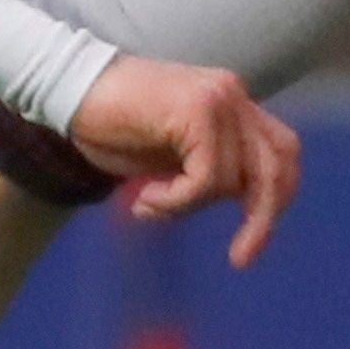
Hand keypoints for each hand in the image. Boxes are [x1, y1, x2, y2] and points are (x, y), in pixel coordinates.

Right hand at [69, 55, 300, 261]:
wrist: (68, 90)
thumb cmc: (111, 126)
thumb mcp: (173, 155)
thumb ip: (208, 169)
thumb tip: (239, 206)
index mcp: (233, 102)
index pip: (281, 150)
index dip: (277, 195)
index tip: (254, 238)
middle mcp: (233, 95)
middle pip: (277, 163)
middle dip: (263, 217)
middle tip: (241, 258)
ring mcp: (219, 98)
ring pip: (231, 179)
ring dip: (188, 206)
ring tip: (149, 202)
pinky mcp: (198, 109)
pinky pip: (206, 179)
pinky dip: (177, 200)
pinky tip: (145, 197)